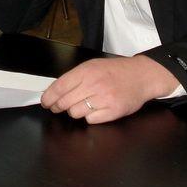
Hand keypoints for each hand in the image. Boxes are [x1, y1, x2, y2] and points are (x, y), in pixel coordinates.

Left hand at [40, 55, 179, 123]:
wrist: (141, 76)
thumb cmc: (115, 71)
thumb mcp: (92, 66)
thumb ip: (74, 77)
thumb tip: (54, 91)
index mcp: (86, 71)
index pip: (60, 87)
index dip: (49, 97)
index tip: (45, 102)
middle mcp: (94, 85)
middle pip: (65, 102)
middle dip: (58, 107)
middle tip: (57, 107)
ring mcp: (104, 99)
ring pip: (75, 113)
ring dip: (75, 111)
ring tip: (82, 105)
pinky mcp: (113, 111)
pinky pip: (91, 120)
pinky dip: (90, 117)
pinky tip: (95, 109)